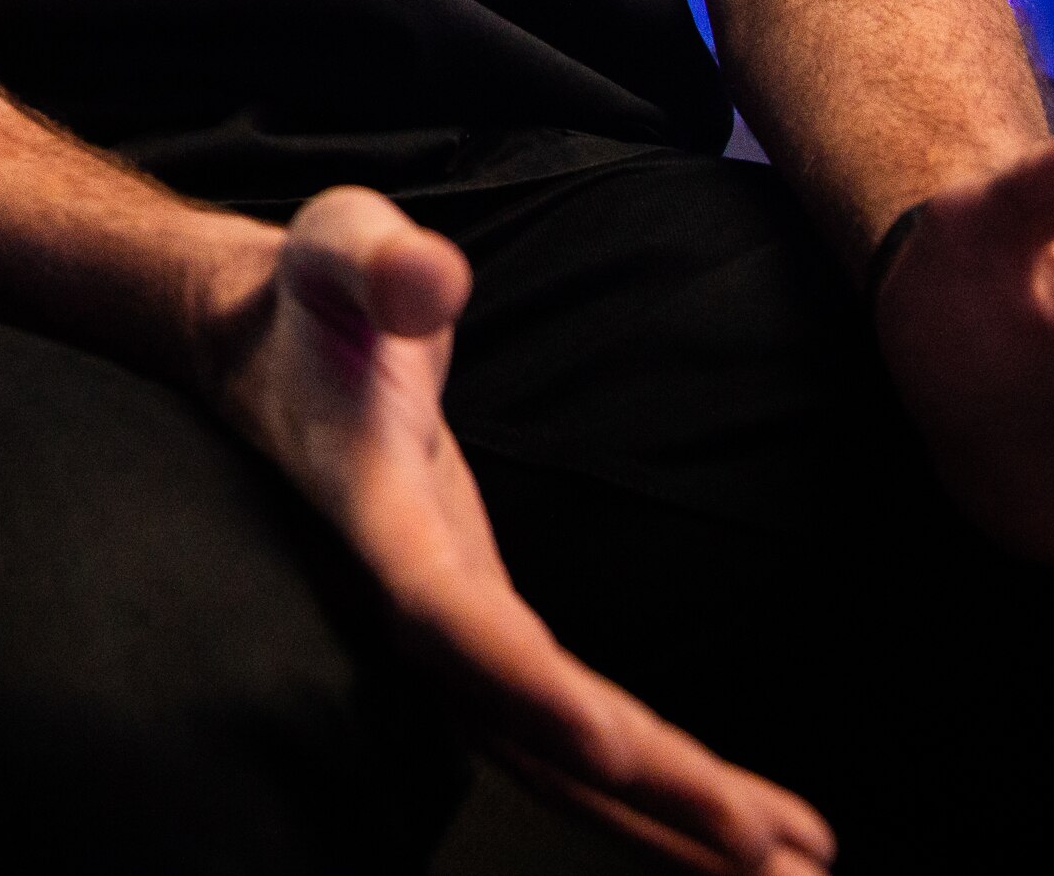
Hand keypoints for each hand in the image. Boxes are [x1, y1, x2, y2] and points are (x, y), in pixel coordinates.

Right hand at [212, 187, 837, 871]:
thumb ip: (378, 258)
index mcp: (372, 505)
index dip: (523, 679)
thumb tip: (431, 279)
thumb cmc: (311, 290)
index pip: (445, 610)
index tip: (614, 746)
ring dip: (663, 816)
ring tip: (792, 870)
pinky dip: (648, 778)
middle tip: (769, 857)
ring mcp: (446, 613)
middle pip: (520, 720)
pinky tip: (742, 818)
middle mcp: (406, 585)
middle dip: (642, 794)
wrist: (262, 342)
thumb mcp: (338, 241)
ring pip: (547, 748)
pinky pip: (560, 722)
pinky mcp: (480, 617)